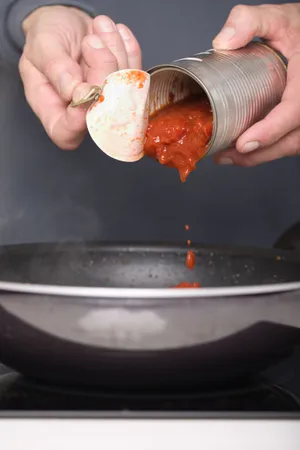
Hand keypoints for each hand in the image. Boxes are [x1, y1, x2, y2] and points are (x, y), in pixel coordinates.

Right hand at [19, 6, 141, 149]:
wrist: (66, 21)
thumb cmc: (47, 36)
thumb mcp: (42, 45)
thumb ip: (56, 69)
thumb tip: (75, 92)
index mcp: (53, 112)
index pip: (66, 134)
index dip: (78, 121)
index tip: (85, 90)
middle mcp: (83, 114)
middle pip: (102, 113)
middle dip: (102, 72)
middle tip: (91, 42)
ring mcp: (107, 103)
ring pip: (124, 90)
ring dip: (116, 52)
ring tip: (99, 28)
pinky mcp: (125, 88)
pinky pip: (137, 74)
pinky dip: (128, 48)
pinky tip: (115, 33)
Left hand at [212, 3, 299, 166]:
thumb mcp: (280, 18)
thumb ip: (250, 21)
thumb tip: (222, 43)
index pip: (295, 111)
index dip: (270, 131)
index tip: (244, 144)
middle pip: (291, 140)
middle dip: (256, 155)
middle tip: (224, 156)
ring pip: (292, 146)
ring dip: (260, 157)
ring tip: (228, 156)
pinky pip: (292, 143)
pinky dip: (270, 150)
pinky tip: (246, 151)